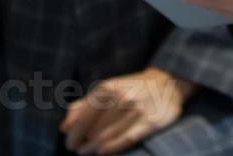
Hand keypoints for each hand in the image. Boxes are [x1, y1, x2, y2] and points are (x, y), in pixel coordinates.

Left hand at [59, 66, 194, 153]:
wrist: (168, 83)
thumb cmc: (132, 88)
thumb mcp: (108, 89)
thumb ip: (84, 106)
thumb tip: (65, 126)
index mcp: (108, 88)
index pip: (84, 116)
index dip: (74, 132)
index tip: (69, 143)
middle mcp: (122, 98)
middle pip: (95, 128)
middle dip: (83, 142)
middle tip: (77, 150)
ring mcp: (136, 110)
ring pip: (109, 136)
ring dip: (94, 148)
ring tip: (86, 152)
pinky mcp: (150, 122)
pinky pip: (127, 139)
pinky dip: (112, 148)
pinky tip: (102, 153)